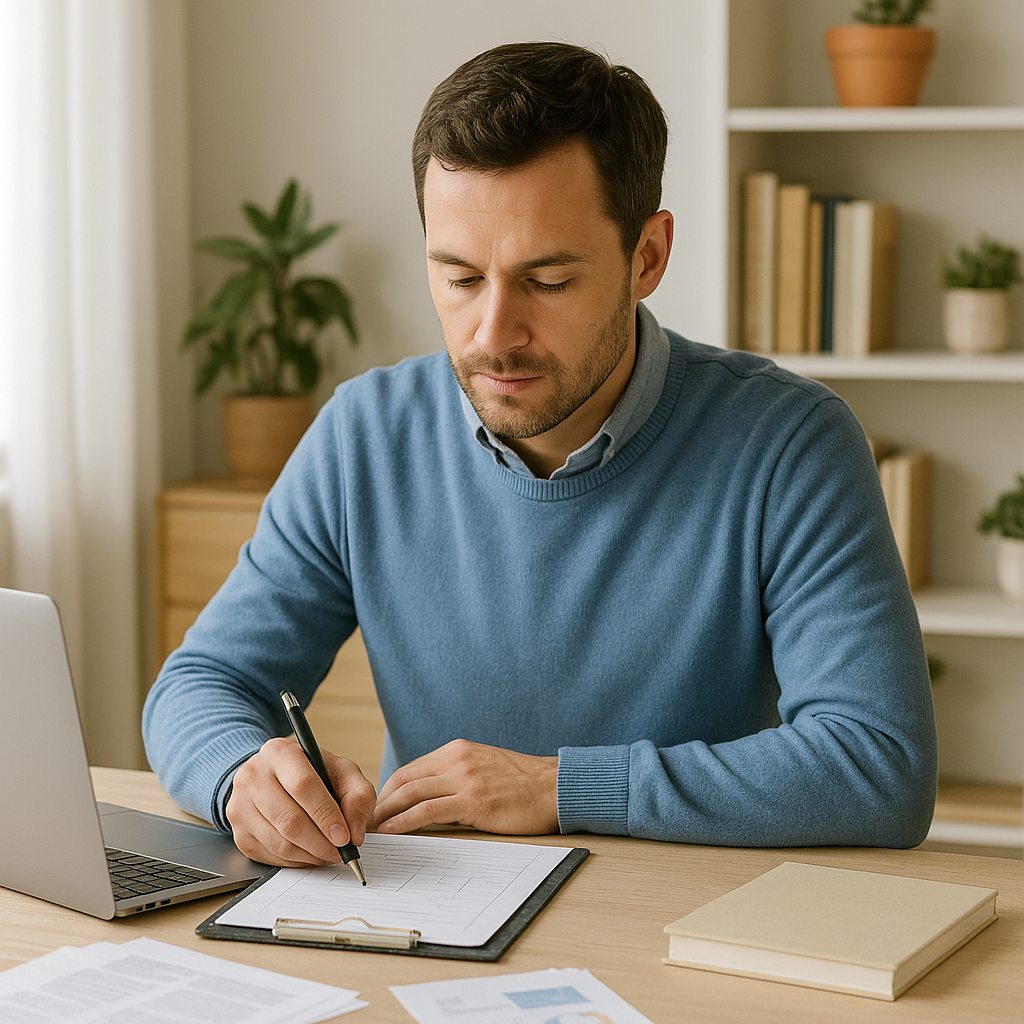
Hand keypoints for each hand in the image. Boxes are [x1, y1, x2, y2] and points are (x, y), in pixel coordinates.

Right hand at [226, 736, 376, 866]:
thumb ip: (358, 796)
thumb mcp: (342, 772)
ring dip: (310, 855)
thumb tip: (355, 834)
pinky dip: (296, 861)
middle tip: (341, 852)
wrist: (276, 778)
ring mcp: (240, 806)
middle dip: (321, 842)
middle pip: (289, 819)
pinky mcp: (239, 833)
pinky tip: (310, 853)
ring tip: (329, 853)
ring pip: (279, 842)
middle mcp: (253, 776)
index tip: (344, 836)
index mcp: (279, 752)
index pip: (303, 786)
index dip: (326, 815)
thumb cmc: (313, 773)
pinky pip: (270, 856)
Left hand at [371, 739, 558, 835]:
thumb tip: (427, 800)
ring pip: (411, 793)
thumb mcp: (483, 767)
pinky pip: (428, 810)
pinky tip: (391, 831)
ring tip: (371, 830)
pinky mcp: (474, 801)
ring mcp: (465, 779)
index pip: (410, 769)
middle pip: (404, 780)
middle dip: (380, 803)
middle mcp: (457, 760)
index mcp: (457, 750)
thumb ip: (455, 776)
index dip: (387, 791)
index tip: (376, 810)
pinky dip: (404, 821)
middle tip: (364, 823)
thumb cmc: (521, 783)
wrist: (553, 787)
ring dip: (385, 813)